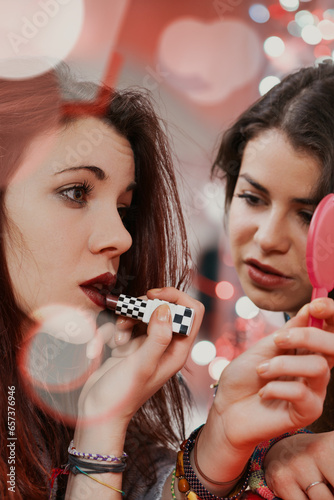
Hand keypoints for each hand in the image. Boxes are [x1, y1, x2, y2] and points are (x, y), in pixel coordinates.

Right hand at [77, 287, 203, 423]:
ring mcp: (146, 345)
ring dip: (125, 319)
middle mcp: (165, 345)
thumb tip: (166, 308)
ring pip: (142, 313)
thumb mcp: (142, 365)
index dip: (176, 298)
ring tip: (117, 337)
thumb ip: (157, 338)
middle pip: (165, 308)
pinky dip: (112, 330)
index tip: (152, 296)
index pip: (192, 312)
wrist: (96, 413)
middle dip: (143, 307)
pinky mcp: (129, 346)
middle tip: (128, 316)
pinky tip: (104, 346)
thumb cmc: (122, 396)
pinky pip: (123, 325)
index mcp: (177, 351)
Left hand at [194, 298, 333, 488]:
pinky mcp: (307, 413)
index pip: (330, 332)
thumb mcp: (262, 348)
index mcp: (305, 352)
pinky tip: (263, 393)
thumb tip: (309, 309)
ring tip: (261, 370)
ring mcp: (314, 393)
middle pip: (333, 348)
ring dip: (283, 364)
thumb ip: (287, 333)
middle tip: (279, 339)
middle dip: (309, 336)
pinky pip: (303, 393)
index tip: (316, 305)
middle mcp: (314, 371)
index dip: (330, 315)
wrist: (226, 410)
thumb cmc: (243, 379)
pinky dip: (276, 387)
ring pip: (318, 368)